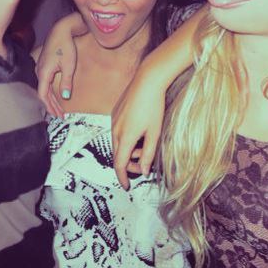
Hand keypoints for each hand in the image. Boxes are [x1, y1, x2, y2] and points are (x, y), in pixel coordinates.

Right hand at [35, 14, 83, 116]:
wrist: (61, 31)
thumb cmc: (66, 46)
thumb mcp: (69, 65)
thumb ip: (66, 82)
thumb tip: (65, 97)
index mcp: (43, 73)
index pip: (43, 95)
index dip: (49, 106)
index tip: (57, 115)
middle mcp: (39, 72)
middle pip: (43, 94)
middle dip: (51, 106)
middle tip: (60, 116)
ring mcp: (40, 69)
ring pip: (44, 89)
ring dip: (51, 100)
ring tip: (58, 110)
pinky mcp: (43, 66)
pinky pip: (45, 83)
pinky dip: (50, 92)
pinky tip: (54, 97)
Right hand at [111, 74, 165, 188]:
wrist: (147, 80)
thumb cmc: (153, 106)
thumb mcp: (154, 133)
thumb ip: (148, 154)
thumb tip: (142, 171)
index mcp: (125, 137)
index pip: (119, 164)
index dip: (122, 177)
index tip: (127, 186)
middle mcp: (115, 130)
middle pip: (117, 155)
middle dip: (128, 163)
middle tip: (142, 165)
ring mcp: (113, 120)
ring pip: (117, 143)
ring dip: (128, 150)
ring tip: (143, 146)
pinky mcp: (115, 112)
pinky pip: (117, 131)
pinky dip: (126, 138)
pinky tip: (138, 133)